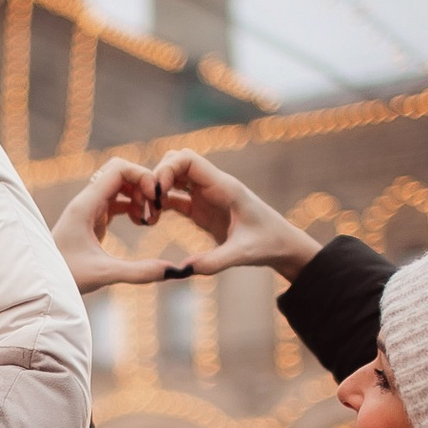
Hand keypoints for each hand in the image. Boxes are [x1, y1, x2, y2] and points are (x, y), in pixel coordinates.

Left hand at [54, 159, 180, 293]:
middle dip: (143, 185)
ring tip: (151, 220)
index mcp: (86, 205)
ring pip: (120, 186)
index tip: (156, 199)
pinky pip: (117, 201)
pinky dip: (133, 206)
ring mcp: (89, 209)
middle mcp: (86, 201)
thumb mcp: (104, 274)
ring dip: (139, 196)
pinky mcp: (93, 219)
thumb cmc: (65, 278)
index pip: (118, 169)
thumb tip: (173, 271)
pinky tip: (142, 224)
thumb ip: (138, 272)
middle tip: (157, 211)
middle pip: (121, 172)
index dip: (142, 176)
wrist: (43, 284)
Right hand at [154, 151, 322, 280]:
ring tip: (145, 216)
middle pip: (176, 162)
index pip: (188, 159)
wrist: (282, 246)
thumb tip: (184, 268)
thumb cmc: (268, 244)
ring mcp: (206, 196)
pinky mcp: (202, 209)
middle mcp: (213, 186)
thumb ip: (215, 261)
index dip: (166, 169)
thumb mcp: (243, 254)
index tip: (155, 192)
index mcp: (224, 187)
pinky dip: (160, 204)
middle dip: (156, 178)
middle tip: (146, 205)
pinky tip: (150, 221)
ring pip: (173, 178)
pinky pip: (175, 198)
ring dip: (156, 192)